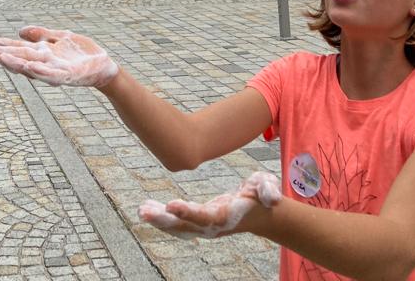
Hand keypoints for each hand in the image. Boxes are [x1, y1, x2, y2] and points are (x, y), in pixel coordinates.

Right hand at [0, 25, 118, 87]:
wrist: (103, 67)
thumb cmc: (81, 54)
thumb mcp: (60, 37)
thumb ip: (41, 35)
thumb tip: (20, 32)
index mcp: (42, 53)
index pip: (17, 48)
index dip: (1, 45)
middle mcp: (44, 63)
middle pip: (20, 58)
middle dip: (2, 54)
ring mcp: (55, 71)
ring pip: (32, 68)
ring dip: (16, 64)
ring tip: (1, 57)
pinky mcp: (68, 76)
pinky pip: (52, 75)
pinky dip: (40, 71)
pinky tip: (29, 67)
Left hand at [138, 171, 281, 238]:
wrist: (262, 214)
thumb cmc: (263, 197)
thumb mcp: (268, 187)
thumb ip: (269, 191)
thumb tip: (272, 199)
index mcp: (225, 216)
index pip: (204, 217)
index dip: (188, 213)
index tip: (170, 205)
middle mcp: (212, 226)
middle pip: (185, 226)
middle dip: (164, 220)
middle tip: (144, 213)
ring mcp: (205, 226)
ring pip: (178, 227)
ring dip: (159, 219)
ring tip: (142, 210)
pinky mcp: (200, 222)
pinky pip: (178, 223)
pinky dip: (162, 217)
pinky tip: (147, 209)